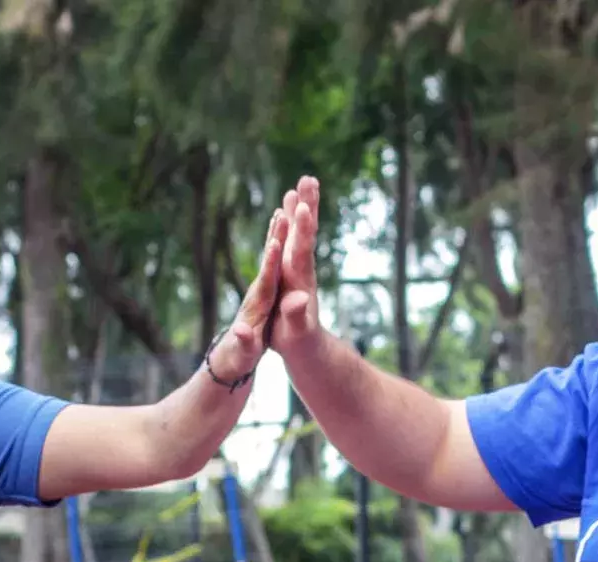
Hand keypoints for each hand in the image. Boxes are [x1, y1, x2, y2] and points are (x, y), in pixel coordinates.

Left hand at [205, 203, 290, 386]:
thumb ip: (244, 342)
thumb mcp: (243, 353)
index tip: (276, 243)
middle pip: (269, 262)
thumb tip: (241, 333)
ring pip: (271, 257)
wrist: (230, 357)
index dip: (270, 264)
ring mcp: (260, 289)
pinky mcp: (264, 289)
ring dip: (278, 234)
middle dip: (276, 238)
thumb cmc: (239, 358)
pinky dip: (278, 243)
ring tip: (284, 208)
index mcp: (257, 307)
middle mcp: (257, 292)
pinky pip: (274, 261)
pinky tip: (282, 228)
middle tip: (283, 212)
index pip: (266, 282)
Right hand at [269, 176, 324, 358]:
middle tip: (308, 179)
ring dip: (301, 208)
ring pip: (300, 232)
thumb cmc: (299, 342)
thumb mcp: (295, 333)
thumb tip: (299, 300)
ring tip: (301, 183)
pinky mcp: (294, 270)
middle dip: (307, 206)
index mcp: (300, 281)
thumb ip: (295, 315)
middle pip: (305, 233)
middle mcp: (302, 269)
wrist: (308, 347)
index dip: (303, 229)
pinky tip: (289, 210)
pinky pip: (292, 240)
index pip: (302, 250)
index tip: (304, 206)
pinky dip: (291, 222)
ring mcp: (299, 268)